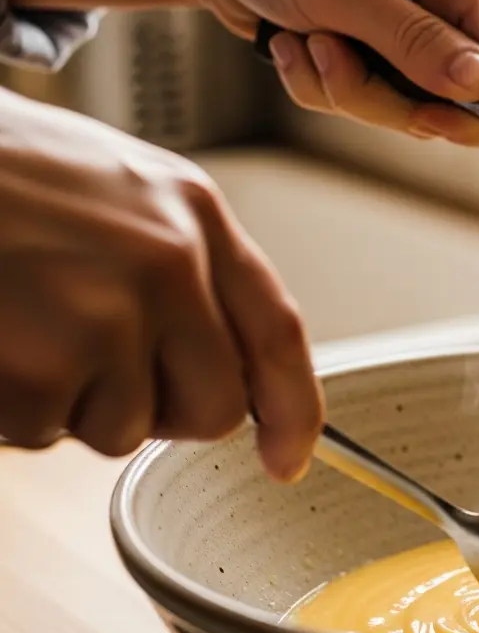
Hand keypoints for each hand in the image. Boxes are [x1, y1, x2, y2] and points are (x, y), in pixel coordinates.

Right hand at [0, 89, 321, 478]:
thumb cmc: (5, 173)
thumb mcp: (123, 190)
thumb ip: (187, 269)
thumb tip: (233, 374)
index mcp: (195, 214)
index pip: (277, 333)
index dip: (294, 410)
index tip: (287, 459)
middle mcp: (169, 263)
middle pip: (215, 406)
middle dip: (164, 413)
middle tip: (97, 368)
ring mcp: (107, 313)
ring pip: (125, 429)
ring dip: (74, 404)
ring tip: (26, 325)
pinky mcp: (43, 362)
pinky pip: (47, 432)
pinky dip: (15, 408)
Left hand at [8, 0, 478, 144]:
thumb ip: (417, 41)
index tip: (434, 111)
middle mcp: (436, 9)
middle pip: (452, 100)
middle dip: (386, 95)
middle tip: (338, 57)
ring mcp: (401, 39)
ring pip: (401, 110)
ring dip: (343, 89)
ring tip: (307, 39)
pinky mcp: (368, 59)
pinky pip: (360, 105)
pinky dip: (318, 87)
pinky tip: (293, 44)